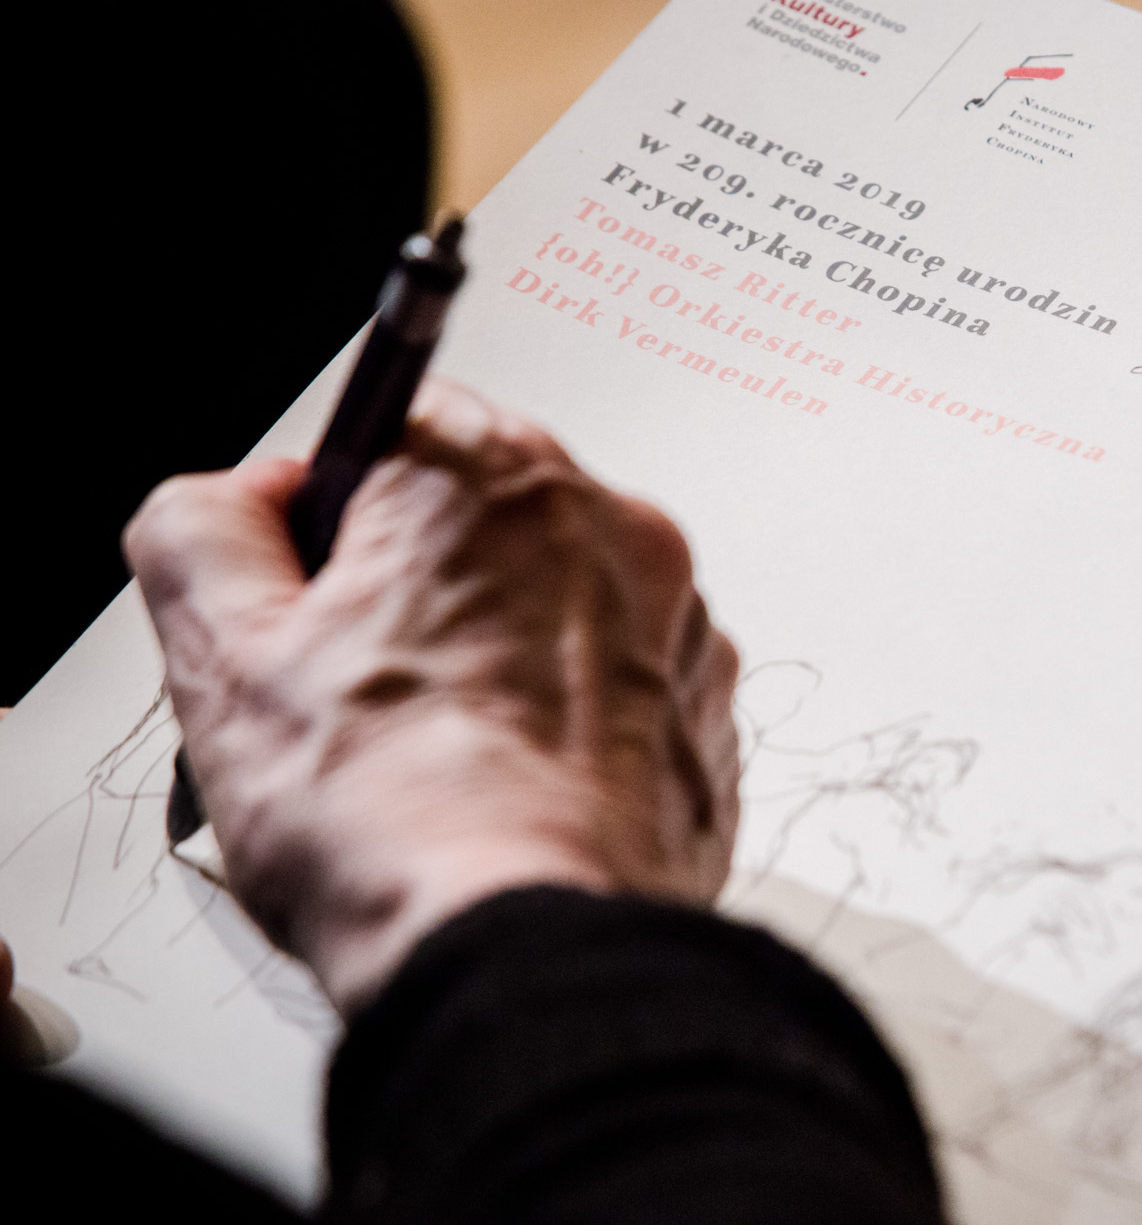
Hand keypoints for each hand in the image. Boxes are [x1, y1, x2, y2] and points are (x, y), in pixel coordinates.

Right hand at [124, 380, 739, 1013]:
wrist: (527, 947)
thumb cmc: (397, 820)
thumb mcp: (222, 654)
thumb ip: (201, 529)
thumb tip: (231, 503)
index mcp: (495, 476)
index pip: (392, 429)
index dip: (326, 520)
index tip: (307, 595)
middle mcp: (612, 527)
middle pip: (477, 521)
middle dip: (409, 589)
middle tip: (354, 695)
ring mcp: (676, 622)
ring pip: (551, 605)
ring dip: (492, 655)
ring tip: (434, 759)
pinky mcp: (707, 710)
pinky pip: (614, 684)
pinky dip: (563, 720)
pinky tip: (505, 789)